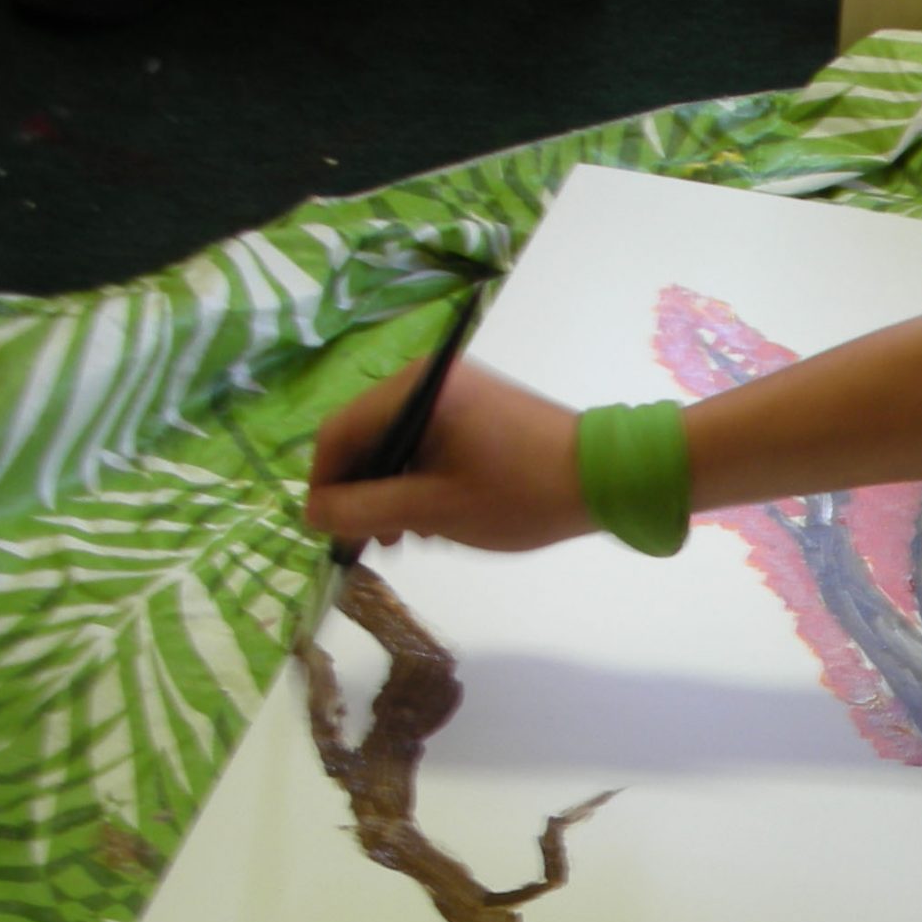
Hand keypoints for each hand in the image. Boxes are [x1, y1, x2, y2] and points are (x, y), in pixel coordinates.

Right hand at [306, 361, 595, 552]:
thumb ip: (365, 510)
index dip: (325, 487)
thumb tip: (312, 512)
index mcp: (414, 390)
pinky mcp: (478, 408)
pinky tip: (434, 517)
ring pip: (397, 444)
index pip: (339, 434)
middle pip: (366, 437)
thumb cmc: (521, 494)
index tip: (331, 532)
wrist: (608, 477)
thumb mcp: (435, 509)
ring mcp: (456, 391)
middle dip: (364, 493)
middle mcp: (428, 378)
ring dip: (393, 491)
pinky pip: (428, 442)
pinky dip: (421, 478)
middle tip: (375, 543)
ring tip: (408, 537)